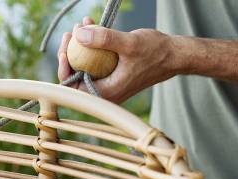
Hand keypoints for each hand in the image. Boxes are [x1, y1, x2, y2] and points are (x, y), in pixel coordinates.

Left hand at [58, 17, 179, 103]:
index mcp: (106, 94)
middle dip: (70, 52)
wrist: (174, 56)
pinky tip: (92, 26)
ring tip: (82, 25)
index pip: (73, 88)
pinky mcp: (111, 74)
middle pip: (75, 76)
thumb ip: (104, 39)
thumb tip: (78, 35)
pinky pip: (95, 61)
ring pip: (84, 67)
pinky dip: (92, 45)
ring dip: (80, 45)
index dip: (64, 69)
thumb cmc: (156, 53)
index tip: (64, 49)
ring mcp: (108, 83)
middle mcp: (105, 93)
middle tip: (71, 33)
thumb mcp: (129, 44)